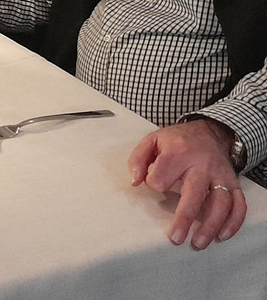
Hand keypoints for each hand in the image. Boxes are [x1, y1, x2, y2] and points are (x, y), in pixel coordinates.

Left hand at [128, 119, 246, 249]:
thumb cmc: (177, 140)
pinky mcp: (233, 183)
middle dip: (185, 218)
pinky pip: (238, 204)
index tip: (155, 184)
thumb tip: (135, 181)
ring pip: (220, 203)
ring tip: (198, 243)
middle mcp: (202, 164)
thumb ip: (138, 159)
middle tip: (176, 238)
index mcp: (178, 152)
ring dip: (210, 226)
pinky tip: (222, 235)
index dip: (154, 184)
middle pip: (194, 194)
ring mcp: (220, 175)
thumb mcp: (152, 141)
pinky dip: (233, 221)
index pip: (161, 178)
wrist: (208, 131)